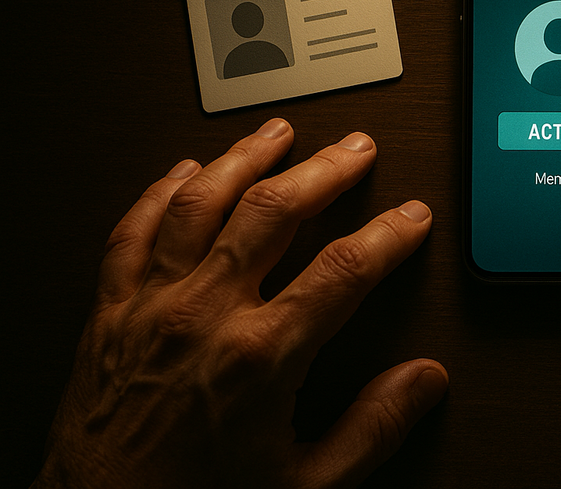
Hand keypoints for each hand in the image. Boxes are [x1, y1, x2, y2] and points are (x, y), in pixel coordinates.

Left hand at [35, 119, 446, 488]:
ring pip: (200, 204)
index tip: (411, 218)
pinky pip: (130, 232)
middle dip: (324, 170)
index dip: (389, 234)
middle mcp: (204, 316)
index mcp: (260, 356)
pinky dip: (158, 193)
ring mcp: (151, 307)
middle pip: (273, 211)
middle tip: (354, 147)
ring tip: (275, 133)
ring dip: (243, 158)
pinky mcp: (109, 314)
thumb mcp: (306, 486)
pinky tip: (183, 172)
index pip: (344, 268)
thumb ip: (373, 428)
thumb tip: (424, 381)